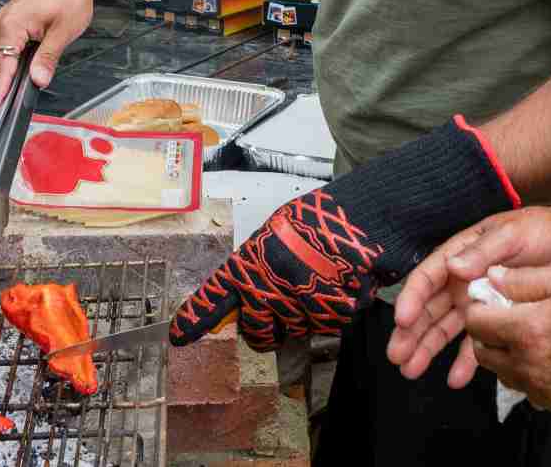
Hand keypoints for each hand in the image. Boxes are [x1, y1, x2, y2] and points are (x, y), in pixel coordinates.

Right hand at [0, 0, 99, 114]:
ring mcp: (6, 21)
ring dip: (12, 74)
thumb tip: (38, 80)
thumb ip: (48, 58)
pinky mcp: (13, 21)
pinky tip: (26, 71)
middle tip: (10, 113)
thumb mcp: (64, 31)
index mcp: (10, 25)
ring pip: (4, 57)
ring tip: (19, 95)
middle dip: (5, 89)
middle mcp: (2, 22)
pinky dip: (17, 61)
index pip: (0, 70)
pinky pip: (10, 47)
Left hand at [171, 117, 520, 350]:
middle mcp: (269, 284)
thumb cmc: (327, 216)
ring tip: (322, 280)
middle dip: (266, 329)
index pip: (217, 294)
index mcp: (252, 258)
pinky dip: (335, 309)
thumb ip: (263, 259)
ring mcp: (300, 302)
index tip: (181, 335)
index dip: (197, 318)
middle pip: (257, 331)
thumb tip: (250, 286)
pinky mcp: (329, 313)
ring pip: (294, 329)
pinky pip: (326, 323)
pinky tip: (342, 283)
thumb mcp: (283, 229)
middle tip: (282, 310)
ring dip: (306, 314)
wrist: (370, 215)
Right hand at [388, 205, 550, 385]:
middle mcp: (461, 281)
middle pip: (429, 309)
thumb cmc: (537, 230)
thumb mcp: (511, 234)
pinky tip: (455, 379)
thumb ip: (483, 251)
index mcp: (459, 255)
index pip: (428, 278)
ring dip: (427, 349)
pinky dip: (464, 362)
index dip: (412, 298)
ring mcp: (476, 303)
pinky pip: (475, 344)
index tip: (403, 320)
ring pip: (444, 329)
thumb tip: (454, 267)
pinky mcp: (494, 320)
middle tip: (397, 356)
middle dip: (411, 333)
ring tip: (411, 371)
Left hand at [462, 264, 550, 417]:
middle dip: (487, 333)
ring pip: (504, 374)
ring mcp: (545, 390)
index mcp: (528, 331)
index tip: (490, 299)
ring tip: (532, 336)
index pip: (476, 323)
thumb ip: (524, 280)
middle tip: (507, 317)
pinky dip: (530, 374)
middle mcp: (530, 366)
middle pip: (483, 352)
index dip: (479, 306)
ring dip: (507, 355)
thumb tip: (492, 277)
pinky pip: (530, 391)